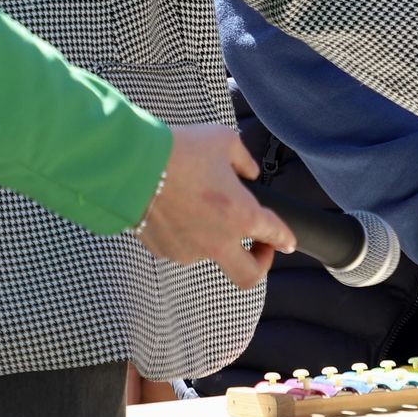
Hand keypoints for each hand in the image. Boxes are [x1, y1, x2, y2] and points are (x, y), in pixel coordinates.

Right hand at [136, 125, 295, 289]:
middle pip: (249, 275)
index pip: (275, 234)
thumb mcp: (224, 141)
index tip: (286, 241)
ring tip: (200, 205)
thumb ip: (244, 161)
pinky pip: (183, 247)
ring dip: (215, 237)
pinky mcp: (164, 250)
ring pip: (211, 254)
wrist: (130, 165)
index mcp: (241, 215)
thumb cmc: (180, 150)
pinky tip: (177, 209)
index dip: (285, 239)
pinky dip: (187, 233)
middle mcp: (218, 241)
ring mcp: (189, 250)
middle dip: (259, 264)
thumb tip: (248, 173)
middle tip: (258, 248)